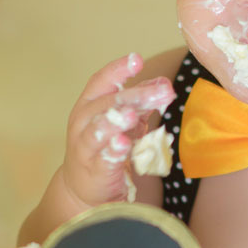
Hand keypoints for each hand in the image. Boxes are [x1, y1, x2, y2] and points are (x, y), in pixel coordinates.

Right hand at [61, 54, 174, 208]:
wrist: (84, 188)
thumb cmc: (105, 147)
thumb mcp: (124, 121)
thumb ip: (142, 102)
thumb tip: (164, 83)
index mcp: (89, 105)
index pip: (101, 82)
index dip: (117, 70)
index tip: (137, 59)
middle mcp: (83, 123)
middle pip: (107, 104)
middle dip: (135, 96)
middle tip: (163, 91)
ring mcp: (85, 148)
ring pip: (98, 131)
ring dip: (115, 121)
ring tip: (132, 114)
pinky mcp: (94, 171)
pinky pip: (103, 159)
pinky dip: (113, 151)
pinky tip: (123, 145)